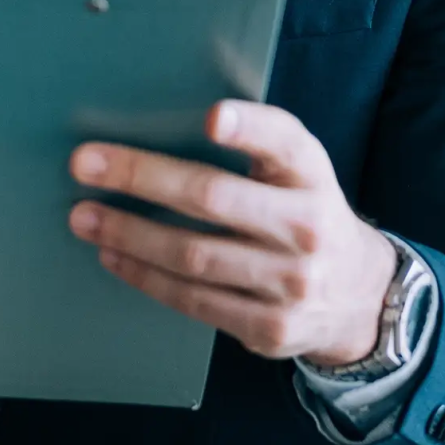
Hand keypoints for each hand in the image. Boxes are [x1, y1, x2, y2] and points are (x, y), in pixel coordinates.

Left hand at [67, 99, 397, 366]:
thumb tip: (161, 125)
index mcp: (312, 174)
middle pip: (214, 197)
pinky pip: (195, 301)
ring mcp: (291, 283)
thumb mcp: (298, 173)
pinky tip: (115, 256)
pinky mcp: (271, 327)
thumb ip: (254, 147)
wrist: (359, 295)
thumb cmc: (304, 212)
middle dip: (142, 177)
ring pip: (194, 255)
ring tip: (85, 217)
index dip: (249, 127)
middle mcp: (308, 227)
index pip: (285, 142)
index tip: (211, 117)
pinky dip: (147, 277)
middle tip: (85, 163)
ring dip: (130, 234)